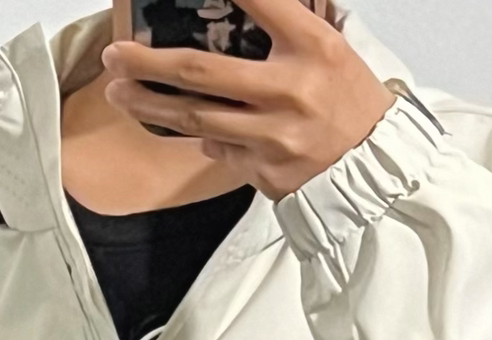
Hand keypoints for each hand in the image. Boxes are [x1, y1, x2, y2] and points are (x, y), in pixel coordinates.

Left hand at [102, 0, 393, 200]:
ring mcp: (273, 134)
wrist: (374, 165)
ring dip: (150, 105)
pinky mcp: (263, 170)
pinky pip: (217, 148)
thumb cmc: (349, 102)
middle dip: (149, 62)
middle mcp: (290, 88)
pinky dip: (199, 135)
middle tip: (117, 54)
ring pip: (195, 118)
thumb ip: (286, 27)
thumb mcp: (330, 48)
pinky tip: (181, 125)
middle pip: (201, 71)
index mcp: (313, 46)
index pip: (261, 1)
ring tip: (120, 91)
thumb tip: (238, 7)